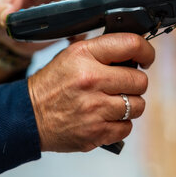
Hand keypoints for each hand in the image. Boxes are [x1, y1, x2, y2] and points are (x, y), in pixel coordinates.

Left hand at [0, 0, 86, 56]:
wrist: (7, 43)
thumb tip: (6, 15)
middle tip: (69, 11)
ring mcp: (63, 5)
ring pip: (84, 1)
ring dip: (82, 12)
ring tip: (71, 27)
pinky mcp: (68, 21)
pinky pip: (83, 21)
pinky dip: (81, 30)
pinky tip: (72, 39)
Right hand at [27, 33, 154, 151]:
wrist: (29, 115)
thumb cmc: (53, 84)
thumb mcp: (72, 55)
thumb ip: (102, 51)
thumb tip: (134, 50)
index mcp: (85, 55)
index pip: (131, 44)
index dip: (146, 51)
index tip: (146, 58)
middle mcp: (91, 79)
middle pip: (140, 80)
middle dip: (135, 83)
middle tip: (123, 85)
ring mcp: (95, 108)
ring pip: (138, 105)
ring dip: (130, 105)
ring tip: (113, 102)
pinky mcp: (96, 132)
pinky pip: (127, 127)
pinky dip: (120, 124)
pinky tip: (105, 117)